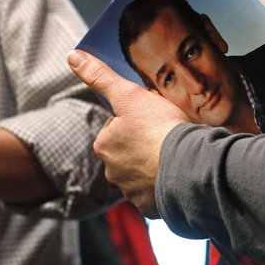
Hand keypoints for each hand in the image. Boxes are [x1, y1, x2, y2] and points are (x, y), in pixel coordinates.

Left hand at [68, 50, 188, 216]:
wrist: (191, 167)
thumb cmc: (160, 128)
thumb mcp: (128, 94)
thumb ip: (99, 76)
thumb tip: (72, 56)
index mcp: (104, 145)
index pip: (117, 127)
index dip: (136, 119)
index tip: (153, 120)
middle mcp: (112, 172)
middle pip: (128, 151)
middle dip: (144, 144)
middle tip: (166, 137)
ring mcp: (132, 192)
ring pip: (142, 172)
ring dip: (154, 165)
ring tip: (174, 156)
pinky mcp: (152, 207)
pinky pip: (156, 193)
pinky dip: (164, 185)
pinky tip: (177, 175)